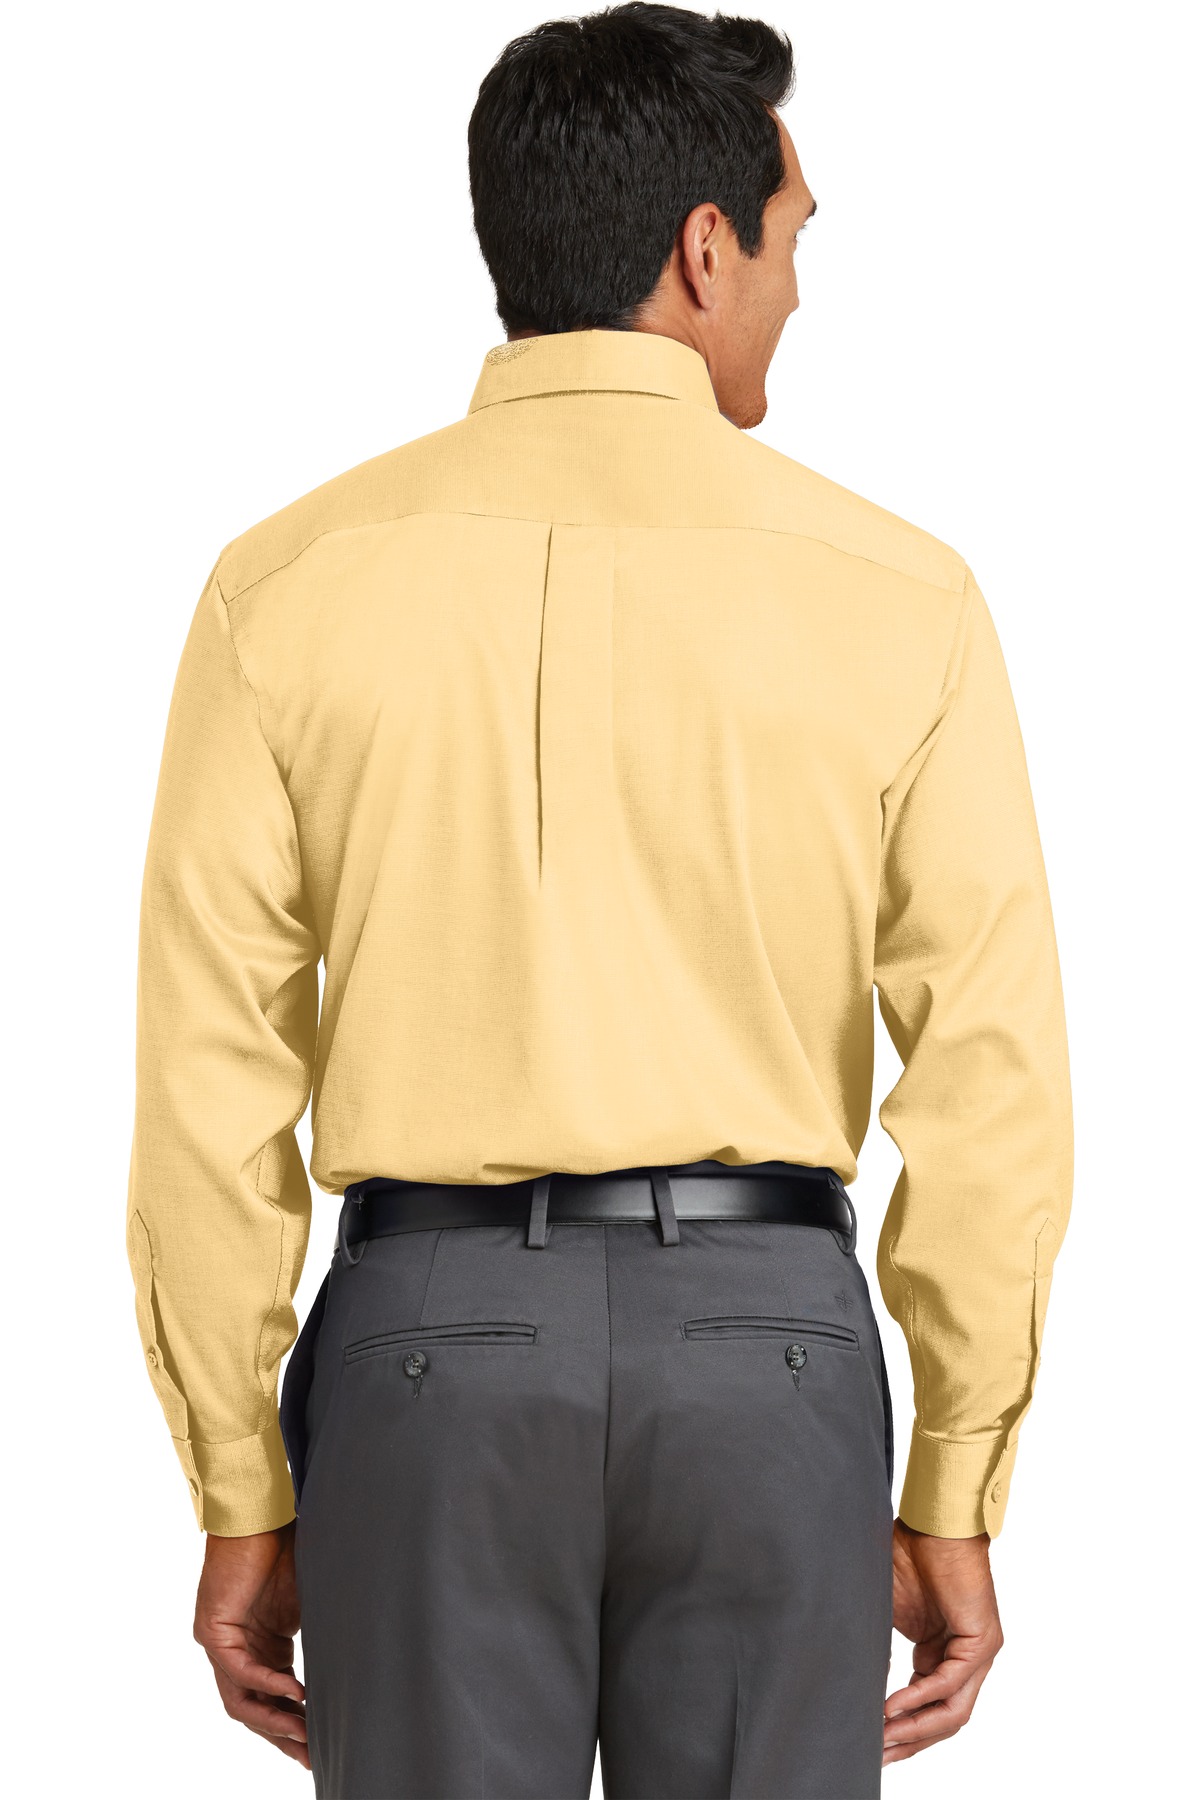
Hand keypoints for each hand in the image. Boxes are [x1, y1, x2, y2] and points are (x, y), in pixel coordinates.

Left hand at [193, 1522, 308, 1768]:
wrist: (260, 1516)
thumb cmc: (286, 1549)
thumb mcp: (309, 1603)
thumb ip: (321, 1636)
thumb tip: (358, 1660)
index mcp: (261, 1646)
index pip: (274, 1699)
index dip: (296, 1725)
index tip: (319, 1747)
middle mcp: (237, 1651)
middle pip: (256, 1710)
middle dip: (285, 1737)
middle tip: (312, 1759)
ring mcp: (222, 1644)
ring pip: (241, 1701)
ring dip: (273, 1722)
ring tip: (303, 1737)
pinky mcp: (213, 1632)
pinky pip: (240, 1671)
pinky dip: (267, 1685)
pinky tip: (294, 1693)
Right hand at [883, 1517, 1002, 1765]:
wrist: (931, 1524)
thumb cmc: (906, 1556)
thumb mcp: (886, 1615)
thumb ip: (880, 1652)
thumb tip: (853, 1685)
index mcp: (942, 1653)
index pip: (929, 1707)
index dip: (903, 1731)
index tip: (873, 1746)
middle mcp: (965, 1659)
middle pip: (943, 1718)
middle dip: (908, 1741)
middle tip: (877, 1757)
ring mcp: (978, 1652)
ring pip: (952, 1709)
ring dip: (916, 1728)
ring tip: (884, 1738)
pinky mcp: (982, 1641)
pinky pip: (951, 1682)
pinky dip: (922, 1697)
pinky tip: (894, 1705)